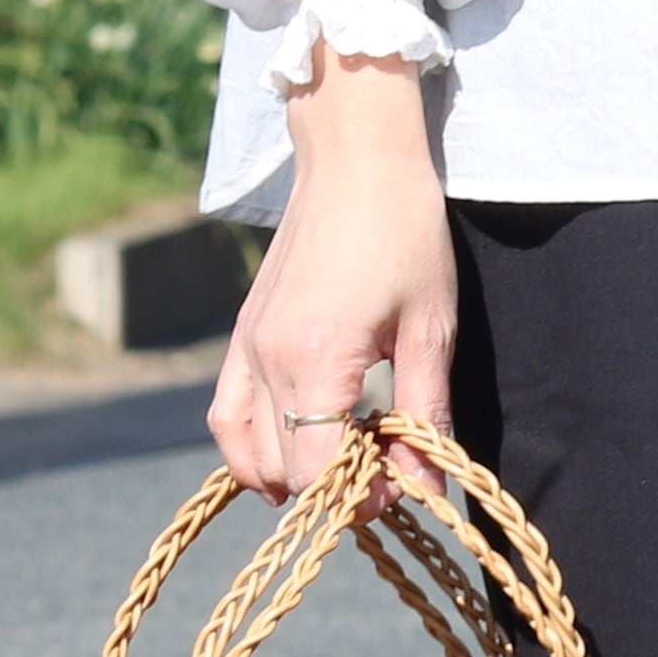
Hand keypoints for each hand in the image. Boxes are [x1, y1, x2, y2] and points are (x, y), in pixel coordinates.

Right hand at [208, 50, 456, 504]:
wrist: (355, 158)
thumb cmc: (404, 233)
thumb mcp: (431, 328)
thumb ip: (424, 412)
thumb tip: (424, 487)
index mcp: (315, 358)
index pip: (316, 472)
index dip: (357, 498)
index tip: (397, 488)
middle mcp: (267, 357)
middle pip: (284, 469)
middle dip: (334, 488)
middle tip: (383, 471)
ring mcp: (246, 346)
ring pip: (247, 451)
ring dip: (292, 474)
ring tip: (343, 464)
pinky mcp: (242, 335)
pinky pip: (227, 415)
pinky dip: (252, 448)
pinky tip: (289, 457)